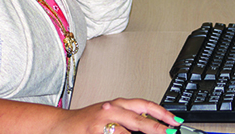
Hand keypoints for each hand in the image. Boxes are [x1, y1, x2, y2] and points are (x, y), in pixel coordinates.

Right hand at [54, 98, 180, 133]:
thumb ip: (128, 119)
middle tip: (168, 133)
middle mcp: (110, 110)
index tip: (174, 121)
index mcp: (116, 104)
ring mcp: (101, 123)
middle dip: (156, 128)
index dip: (161, 113)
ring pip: (127, 133)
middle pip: (139, 119)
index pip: (144, 105)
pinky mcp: (94, 133)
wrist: (60, 125)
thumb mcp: (109, 114)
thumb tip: (151, 127)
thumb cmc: (86, 122)